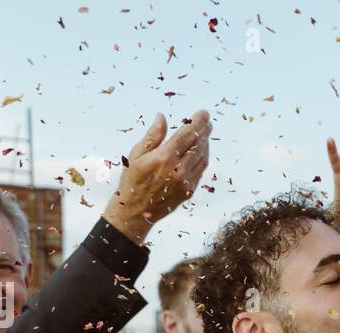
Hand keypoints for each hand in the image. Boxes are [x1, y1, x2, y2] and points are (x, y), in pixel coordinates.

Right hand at [103, 110, 211, 243]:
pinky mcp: (189, 191)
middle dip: (204, 131)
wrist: (136, 212)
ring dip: (205, 143)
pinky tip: (201, 151)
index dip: (198, 122)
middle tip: (207, 121)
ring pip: (202, 157)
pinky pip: (200, 170)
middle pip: (198, 144)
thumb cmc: (132, 180)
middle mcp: (178, 169)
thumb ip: (152, 136)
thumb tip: (162, 117)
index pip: (187, 135)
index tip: (204, 113)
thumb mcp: (136, 155)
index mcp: (164, 157)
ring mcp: (185, 181)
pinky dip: (203, 158)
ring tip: (205, 134)